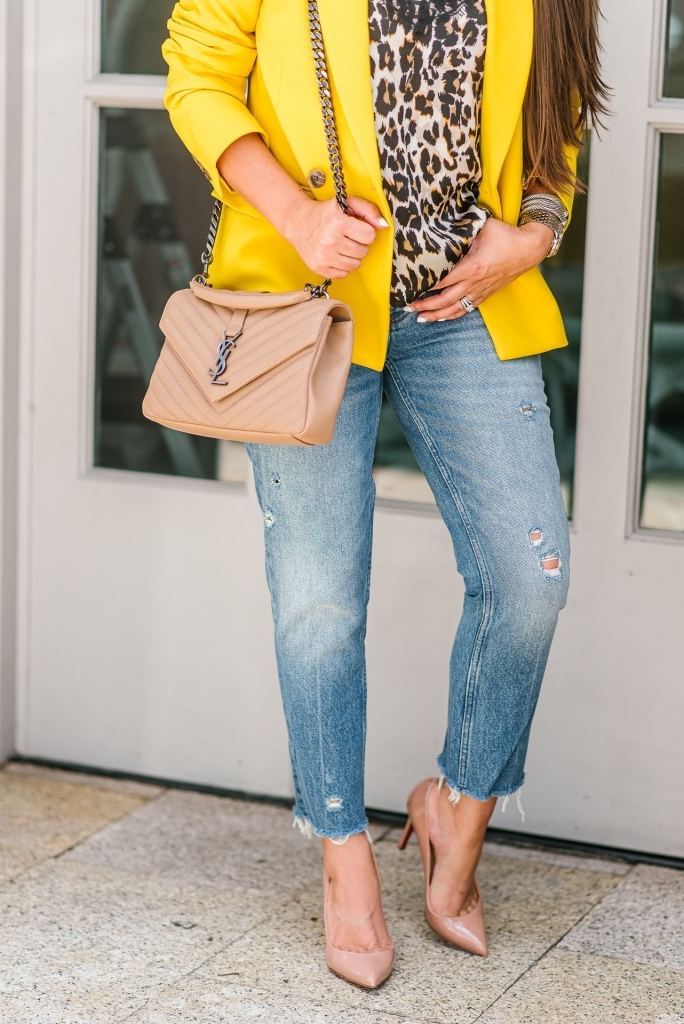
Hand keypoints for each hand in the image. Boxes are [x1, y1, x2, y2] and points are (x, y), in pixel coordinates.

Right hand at [282, 195, 387, 279]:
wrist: (297, 222)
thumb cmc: (325, 212)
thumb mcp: (346, 203)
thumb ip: (368, 210)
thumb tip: (384, 225)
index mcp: (338, 222)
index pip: (370, 236)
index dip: (365, 232)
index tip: (355, 229)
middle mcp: (330, 240)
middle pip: (363, 252)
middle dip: (359, 244)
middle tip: (348, 237)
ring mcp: (323, 256)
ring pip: (355, 265)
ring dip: (352, 256)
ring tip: (342, 246)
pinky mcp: (318, 267)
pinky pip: (343, 274)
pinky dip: (342, 266)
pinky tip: (334, 255)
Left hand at [410, 217, 553, 321]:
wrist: (529, 249)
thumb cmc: (506, 235)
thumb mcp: (482, 226)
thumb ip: (462, 228)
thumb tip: (442, 224)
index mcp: (471, 267)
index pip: (441, 280)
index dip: (424, 286)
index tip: (409, 287)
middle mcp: (474, 283)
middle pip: (444, 299)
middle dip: (424, 305)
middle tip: (407, 306)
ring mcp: (480, 291)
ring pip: (454, 309)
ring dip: (436, 315)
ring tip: (420, 318)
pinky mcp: (486, 295)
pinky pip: (466, 309)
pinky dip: (452, 315)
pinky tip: (441, 318)